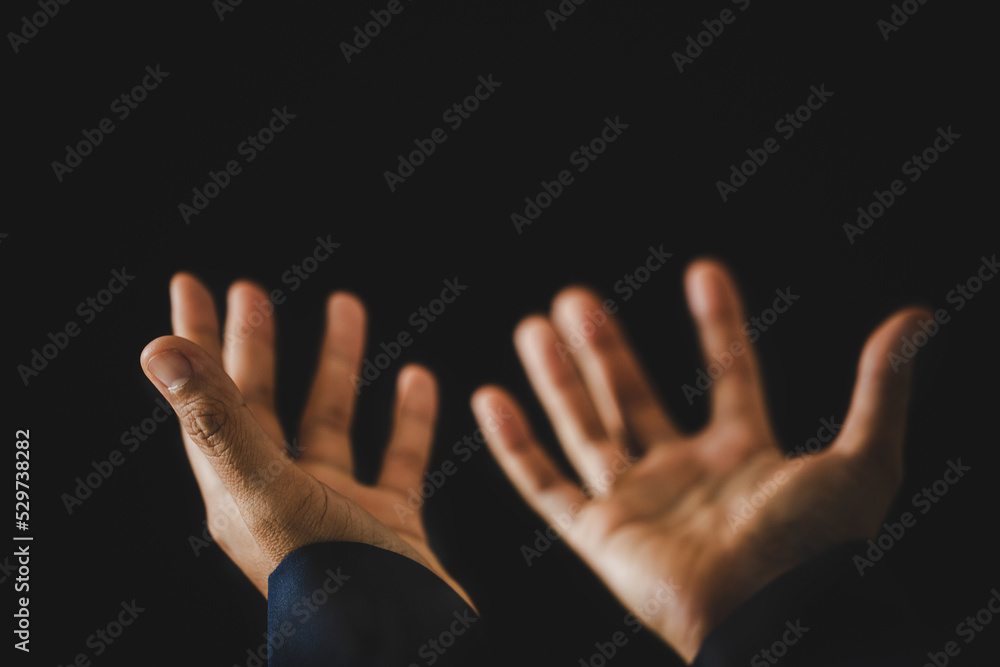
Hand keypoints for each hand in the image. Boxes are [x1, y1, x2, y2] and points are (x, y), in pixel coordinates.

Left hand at [141, 273, 470, 604]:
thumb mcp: (266, 491)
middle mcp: (282, 496)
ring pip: (333, 422)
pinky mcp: (389, 523)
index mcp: (240, 489)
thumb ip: (218, 420)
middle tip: (251, 290)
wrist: (399, 640)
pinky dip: (408, 418)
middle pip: (262, 405)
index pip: (207, 399)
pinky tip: (416, 379)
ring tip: (345, 305)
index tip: (190, 285)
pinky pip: (398, 459)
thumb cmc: (329, 579)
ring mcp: (338, 509)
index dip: (195, 340)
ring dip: (336, 365)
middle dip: (255, 345)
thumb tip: (158, 350)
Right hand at [472, 259, 926, 661]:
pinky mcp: (598, 535)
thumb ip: (879, 389)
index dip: (718, 323)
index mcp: (741, 457)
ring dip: (559, 377)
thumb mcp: (860, 460)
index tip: (705, 269)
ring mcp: (635, 504)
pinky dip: (514, 446)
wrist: (771, 618)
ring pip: (585, 429)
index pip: (726, 375)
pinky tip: (490, 399)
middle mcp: (682, 476)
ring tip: (536, 324)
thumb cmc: (816, 551)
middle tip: (576, 296)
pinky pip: (544, 485)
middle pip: (634, 397)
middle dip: (606, 346)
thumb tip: (915, 319)